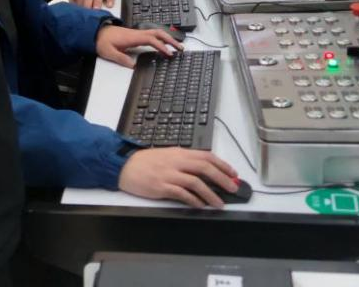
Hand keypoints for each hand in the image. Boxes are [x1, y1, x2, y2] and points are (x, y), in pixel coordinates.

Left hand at [96, 24, 181, 66]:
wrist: (95, 32)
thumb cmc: (101, 41)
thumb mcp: (109, 52)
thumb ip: (121, 58)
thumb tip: (133, 65)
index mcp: (132, 37)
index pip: (151, 40)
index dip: (161, 46)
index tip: (169, 53)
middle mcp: (136, 33)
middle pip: (158, 33)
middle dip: (170, 40)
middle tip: (180, 48)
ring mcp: (137, 33)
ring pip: (156, 33)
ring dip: (167, 38)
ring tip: (176, 47)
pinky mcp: (135, 35)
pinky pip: (152, 35)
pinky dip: (161, 39)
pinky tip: (163, 45)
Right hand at [117, 147, 239, 207]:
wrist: (124, 166)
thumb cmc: (145, 162)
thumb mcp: (167, 155)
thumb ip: (184, 160)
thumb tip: (203, 169)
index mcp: (179, 152)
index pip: (206, 156)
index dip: (222, 165)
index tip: (233, 173)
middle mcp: (176, 162)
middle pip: (205, 168)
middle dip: (222, 179)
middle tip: (233, 188)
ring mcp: (169, 174)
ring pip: (196, 182)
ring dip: (211, 194)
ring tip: (219, 203)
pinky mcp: (162, 187)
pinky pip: (182, 194)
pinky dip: (193, 200)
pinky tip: (200, 205)